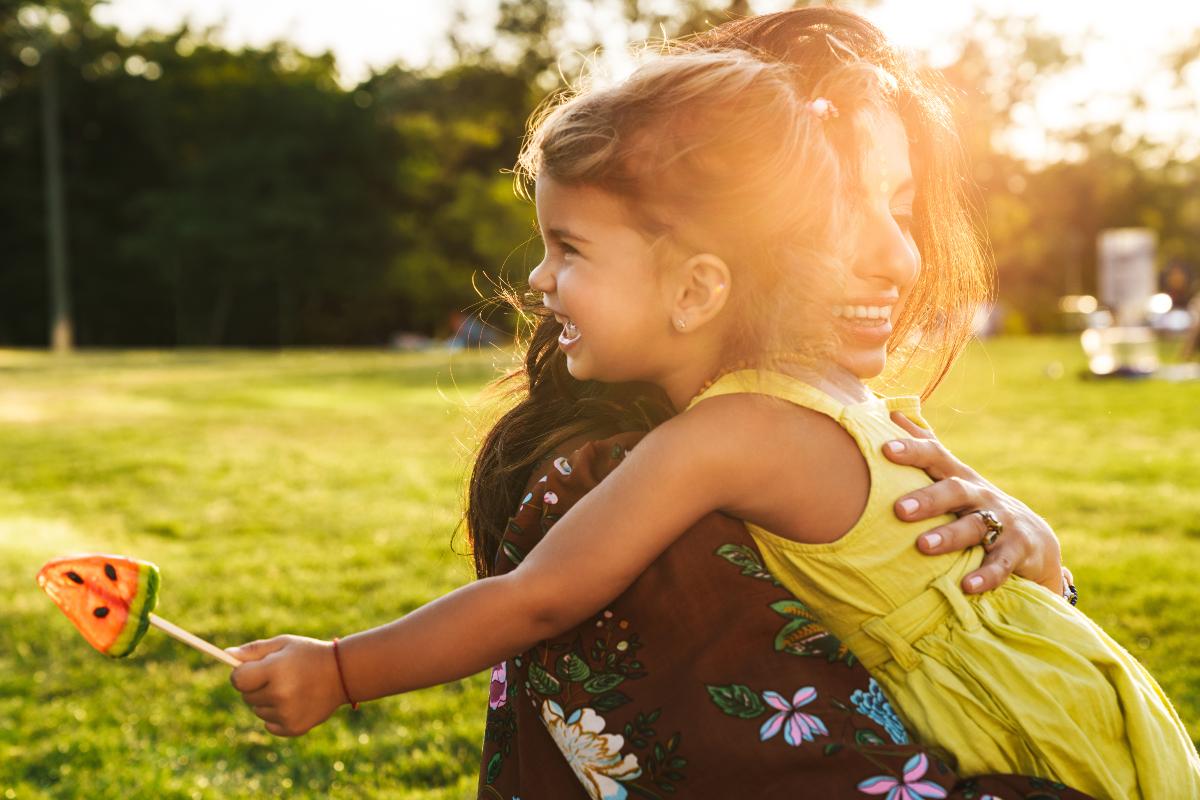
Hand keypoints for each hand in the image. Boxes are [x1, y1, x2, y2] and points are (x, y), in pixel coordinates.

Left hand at [227, 635, 346, 736]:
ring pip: (258, 711)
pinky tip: (294, 702)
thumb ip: (254, 650)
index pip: (238, 680)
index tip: (252, 670)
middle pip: (246, 696)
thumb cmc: (309, 654)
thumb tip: (226, 655)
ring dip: (267, 701)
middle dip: (256, 686)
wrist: (343, 674)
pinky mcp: (293, 728)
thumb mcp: (283, 644)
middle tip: (277, 676)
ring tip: (290, 688)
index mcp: (275, 670)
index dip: (242, 674)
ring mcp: (287, 714)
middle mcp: (280, 694)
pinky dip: (277, 716)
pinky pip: (269, 724)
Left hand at [884, 412, 1064, 596]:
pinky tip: (967, 587)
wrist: (1032, 539)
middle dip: (928, 499)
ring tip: (923, 547)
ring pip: (975, 526)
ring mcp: (1002, 522)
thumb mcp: (951, 476)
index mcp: (959, 477)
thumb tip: (890, 411)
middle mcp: (981, 495)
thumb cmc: (974, 503)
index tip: (885, 449)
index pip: (936, 456)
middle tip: (899, 510)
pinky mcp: (1017, 551)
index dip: (912, 451)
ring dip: (949, 536)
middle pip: (955, 491)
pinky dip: (985, 576)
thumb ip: (924, 448)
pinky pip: (1000, 565)